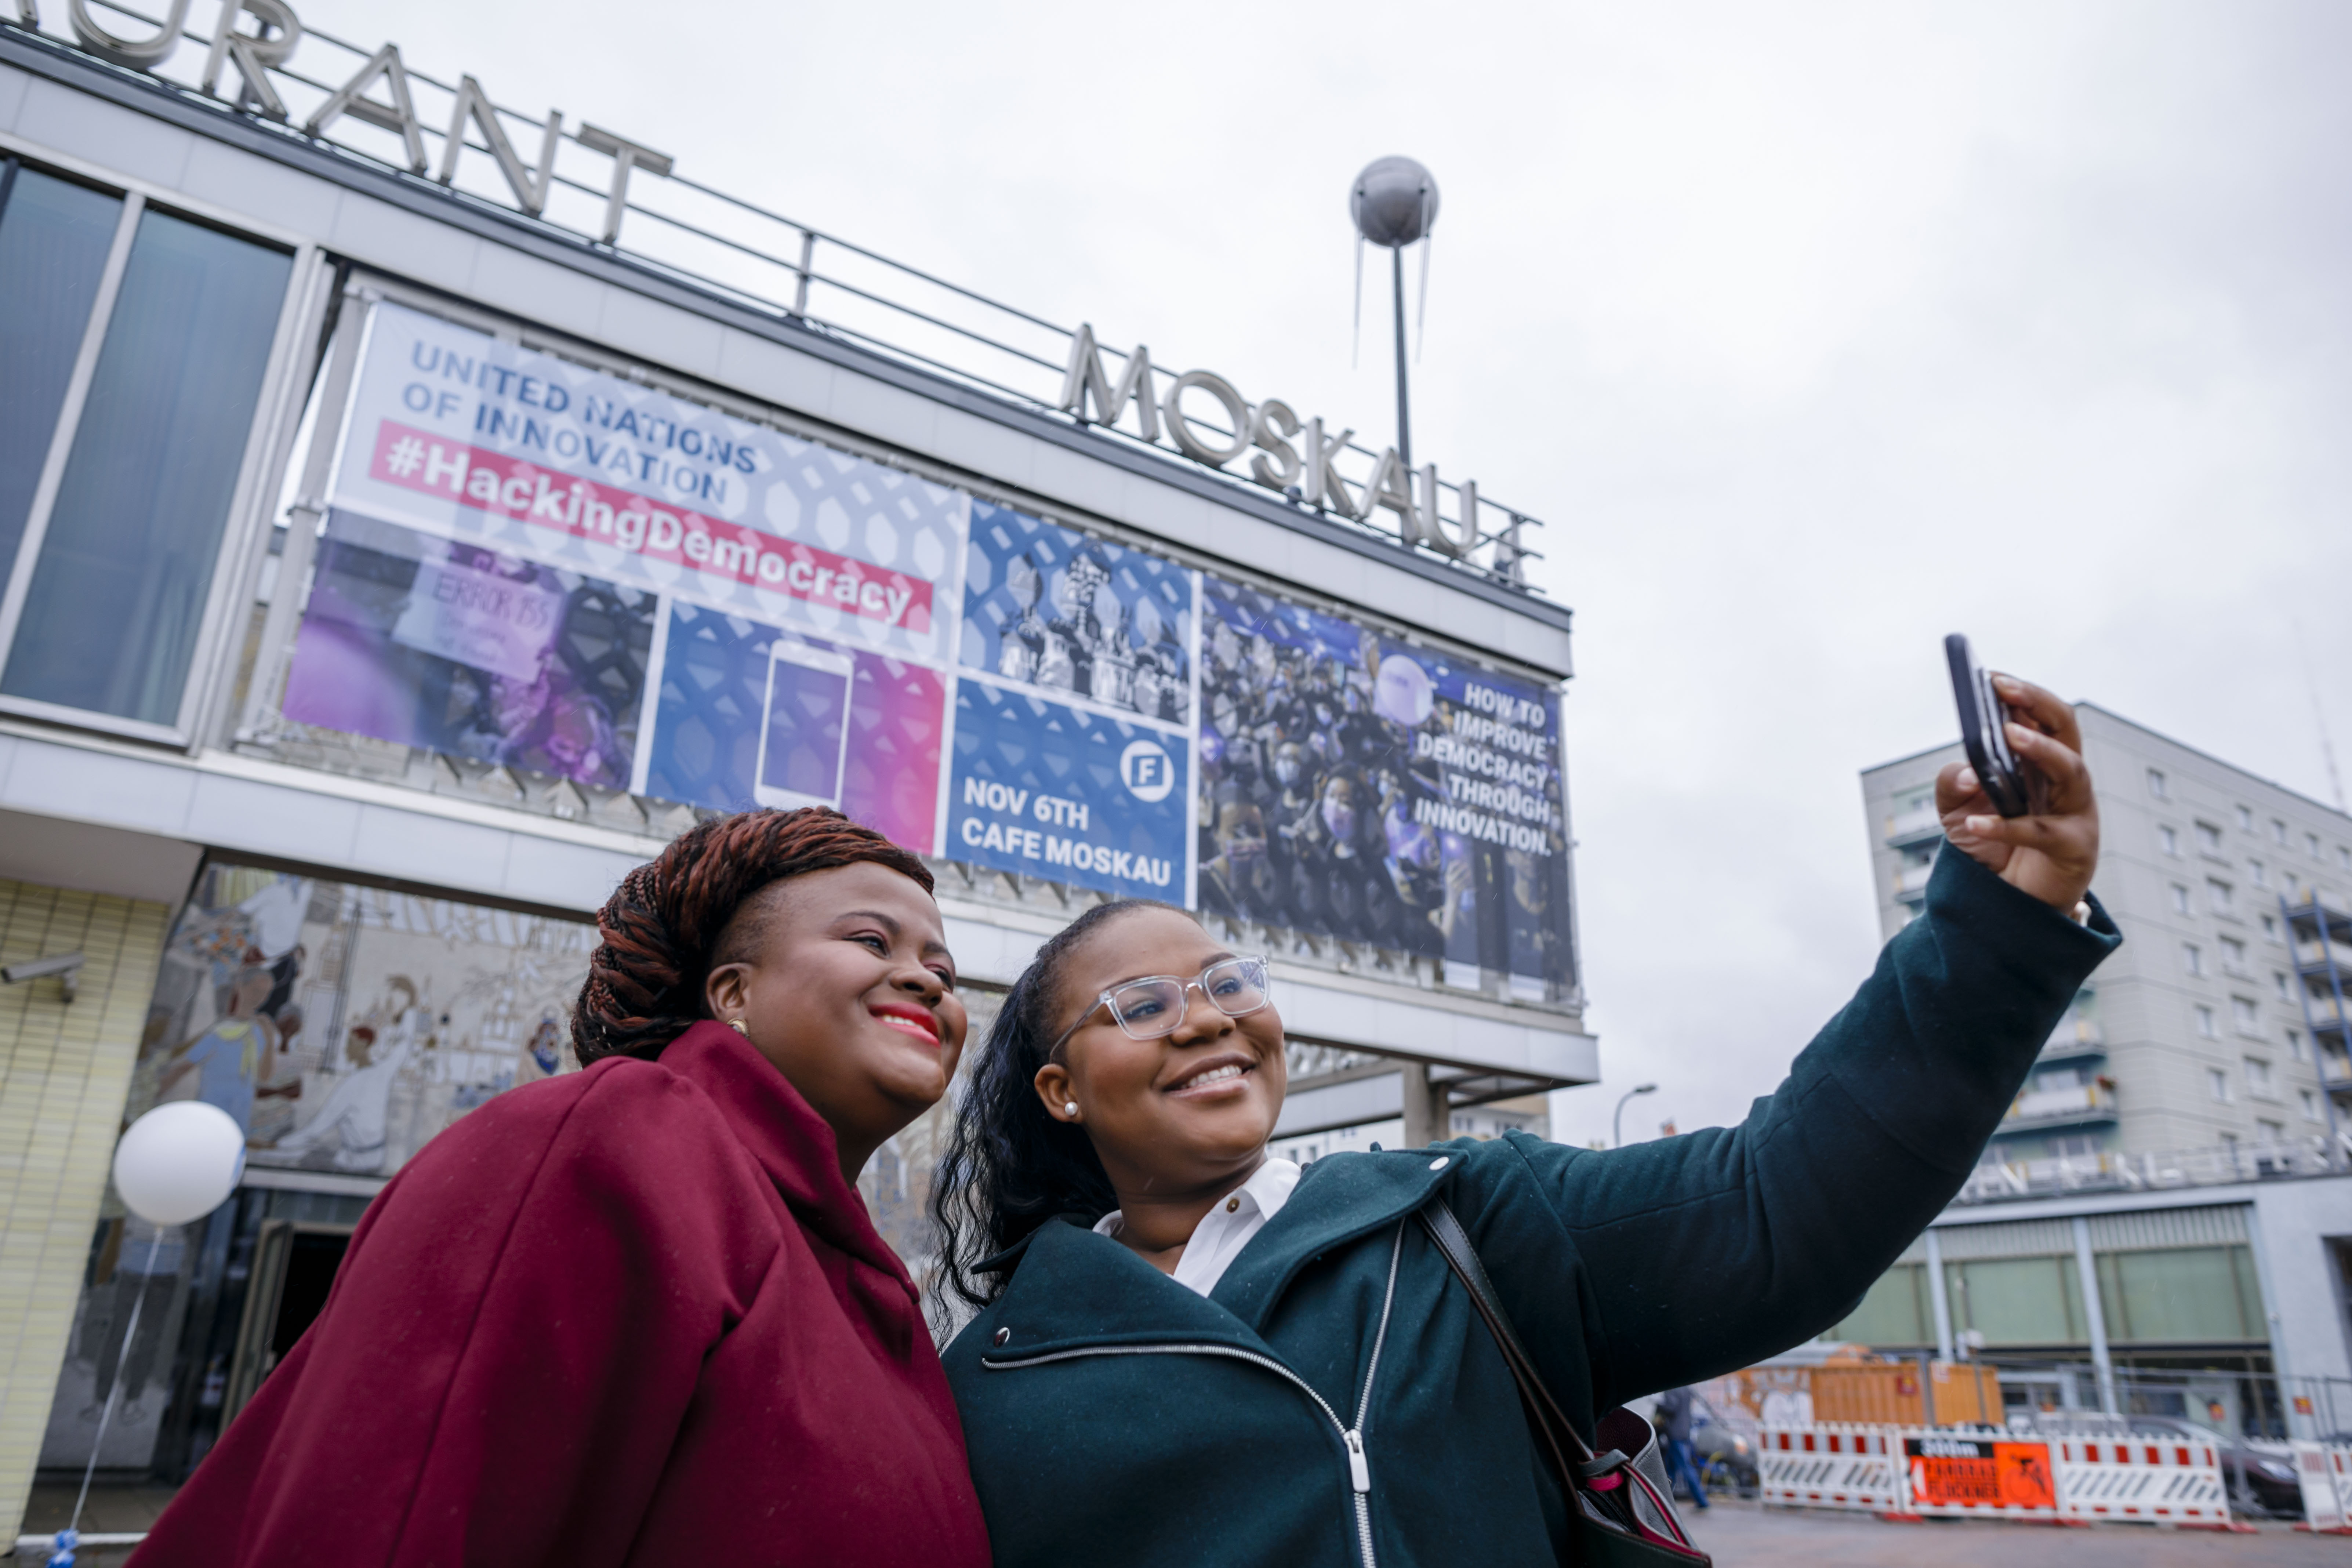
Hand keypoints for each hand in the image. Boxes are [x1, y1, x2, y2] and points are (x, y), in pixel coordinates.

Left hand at [1936, 674, 2098, 911]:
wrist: (2008, 903)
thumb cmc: (1991, 847)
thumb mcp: (1957, 812)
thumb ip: (1951, 785)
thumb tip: (1966, 770)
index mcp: (2041, 763)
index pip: (2042, 717)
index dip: (2022, 694)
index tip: (1991, 677)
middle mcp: (2065, 781)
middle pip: (2065, 728)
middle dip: (2037, 703)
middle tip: (2004, 688)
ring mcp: (2077, 813)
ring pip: (2070, 771)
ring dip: (2040, 750)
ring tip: (2008, 735)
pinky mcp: (2075, 850)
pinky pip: (2043, 832)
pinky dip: (2006, 827)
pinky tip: (1976, 823)